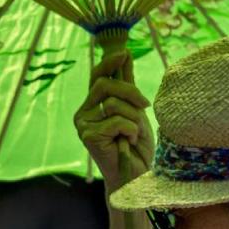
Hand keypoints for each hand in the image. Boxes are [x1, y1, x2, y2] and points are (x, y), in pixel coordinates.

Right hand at [74, 50, 154, 191]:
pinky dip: (130, 130)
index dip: (109, 63)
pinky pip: (117, 120)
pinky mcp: (89, 137)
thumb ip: (127, 84)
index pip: (97, 77)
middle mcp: (83, 114)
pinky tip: (129, 142)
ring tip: (134, 133)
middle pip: (104, 85)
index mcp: (92, 105)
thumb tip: (125, 54)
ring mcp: (83, 126)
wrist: (136, 176)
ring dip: (133, 117)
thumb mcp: (134, 109)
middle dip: (130, 92)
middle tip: (145, 104)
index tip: (125, 53)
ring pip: (113, 104)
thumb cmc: (135, 145)